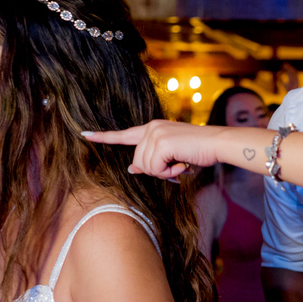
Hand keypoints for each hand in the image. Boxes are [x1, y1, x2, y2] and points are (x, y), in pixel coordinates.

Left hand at [83, 120, 221, 179]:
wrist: (217, 143)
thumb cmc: (198, 151)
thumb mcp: (172, 158)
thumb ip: (151, 161)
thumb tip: (131, 169)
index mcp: (152, 128)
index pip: (123, 134)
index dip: (103, 137)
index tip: (85, 135)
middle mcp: (151, 128)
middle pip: (138, 162)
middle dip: (156, 172)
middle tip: (176, 168)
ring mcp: (155, 134)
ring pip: (146, 167)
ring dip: (165, 173)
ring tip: (181, 164)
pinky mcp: (161, 142)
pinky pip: (155, 169)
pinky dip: (169, 173)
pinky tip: (182, 165)